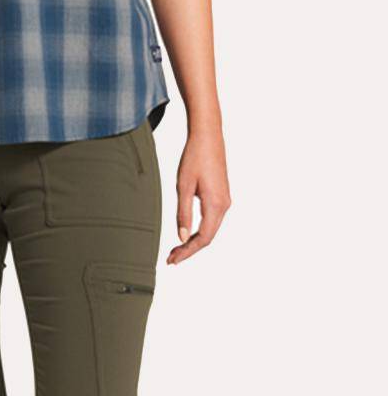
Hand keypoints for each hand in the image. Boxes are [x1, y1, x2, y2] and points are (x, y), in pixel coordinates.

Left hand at [168, 127, 230, 264]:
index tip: (173, 260)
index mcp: (215, 204)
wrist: (208, 136)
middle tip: (171, 259)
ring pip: (210, 230)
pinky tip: (186, 234)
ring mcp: (225, 201)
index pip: (202, 238)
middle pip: (207, 237)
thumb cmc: (194, 157)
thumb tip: (181, 237)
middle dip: (189, 250)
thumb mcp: (184, 187)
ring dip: (193, 242)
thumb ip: (183, 213)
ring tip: (175, 250)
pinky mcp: (221, 196)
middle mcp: (224, 205)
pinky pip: (211, 221)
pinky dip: (198, 231)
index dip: (187, 252)